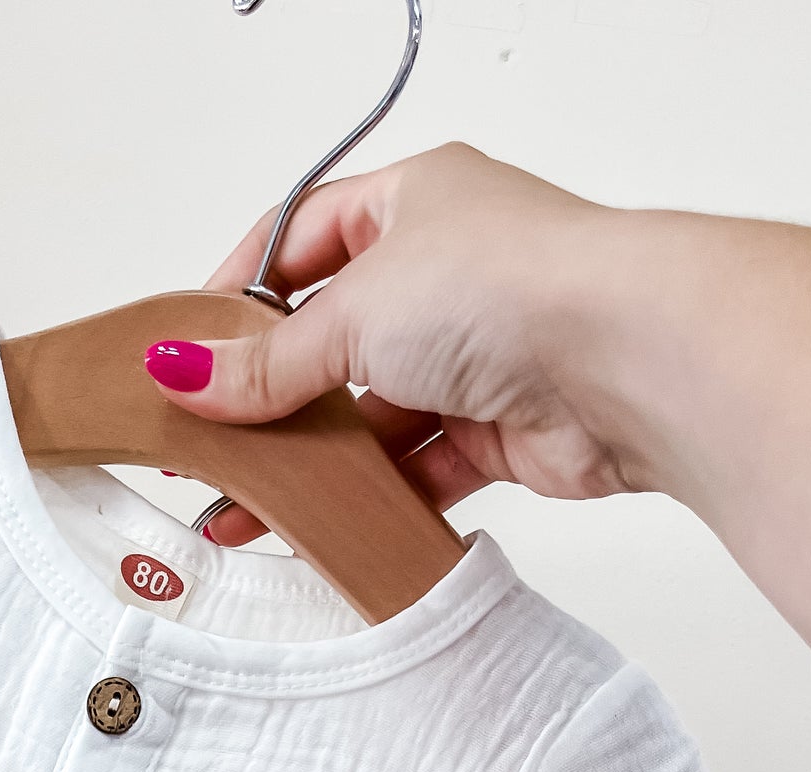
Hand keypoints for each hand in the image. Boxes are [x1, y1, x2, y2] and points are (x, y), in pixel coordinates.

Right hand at [150, 145, 638, 546]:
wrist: (626, 361)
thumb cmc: (512, 287)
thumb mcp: (354, 313)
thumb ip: (267, 361)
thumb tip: (185, 374)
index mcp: (414, 202)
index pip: (303, 237)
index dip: (240, 291)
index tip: (188, 350)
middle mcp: (447, 272)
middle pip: (334, 337)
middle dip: (270, 395)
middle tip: (207, 443)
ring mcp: (476, 353)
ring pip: (373, 414)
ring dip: (315, 462)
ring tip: (246, 509)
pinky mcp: (501, 428)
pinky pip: (419, 468)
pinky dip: (374, 499)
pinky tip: (323, 529)